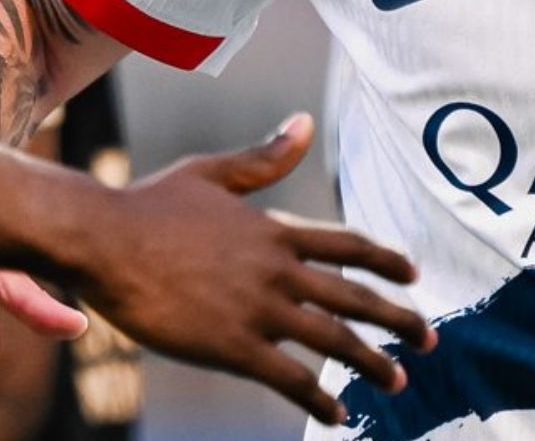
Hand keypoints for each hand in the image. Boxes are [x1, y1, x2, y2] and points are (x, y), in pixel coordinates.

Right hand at [68, 115, 436, 424]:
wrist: (104, 240)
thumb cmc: (148, 205)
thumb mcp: (213, 173)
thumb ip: (264, 157)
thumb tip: (305, 123)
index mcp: (276, 229)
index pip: (348, 246)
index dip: (386, 260)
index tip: (414, 274)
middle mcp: (278, 269)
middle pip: (355, 297)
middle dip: (398, 319)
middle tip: (430, 340)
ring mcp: (259, 308)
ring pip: (333, 340)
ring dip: (372, 363)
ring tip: (399, 382)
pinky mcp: (232, 345)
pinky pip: (290, 377)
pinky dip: (320, 398)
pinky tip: (340, 415)